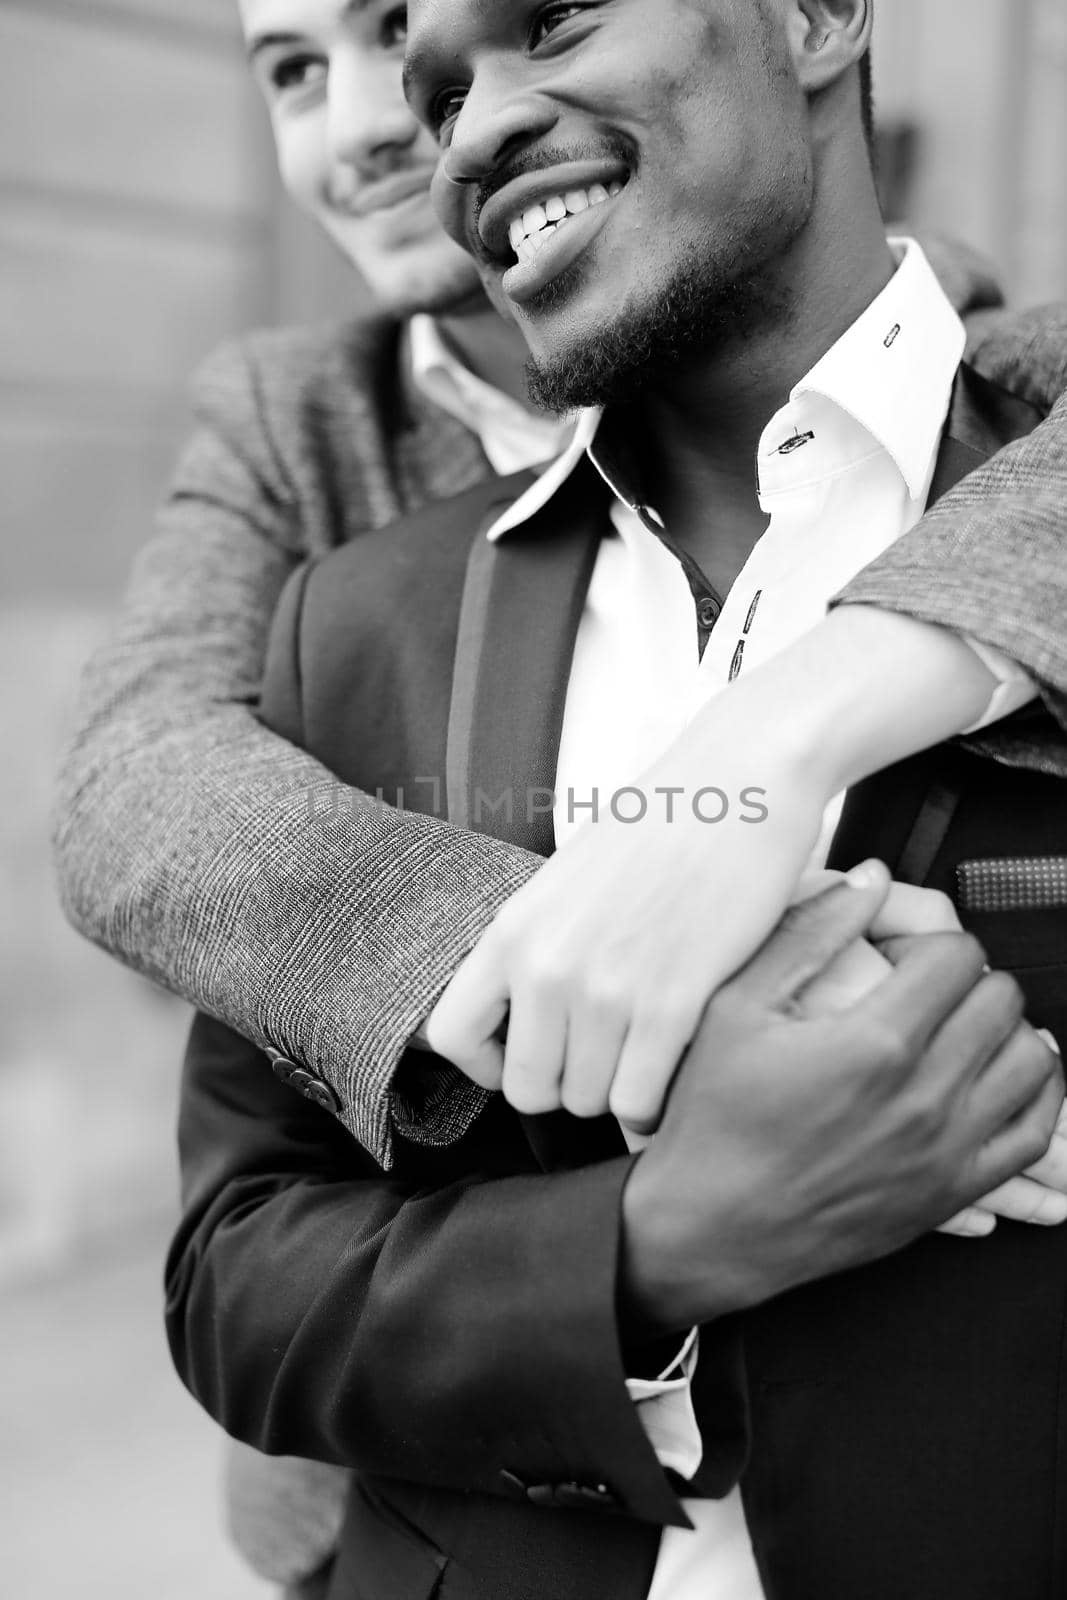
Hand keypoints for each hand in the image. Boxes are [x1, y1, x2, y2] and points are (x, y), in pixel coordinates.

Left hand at [426, 605, 999, 1132]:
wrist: (739, 781)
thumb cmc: (663, 822)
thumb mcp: (569, 878)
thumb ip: (543, 941)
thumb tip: (536, 1006)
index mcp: (513, 929)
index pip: (452, 1035)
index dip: (489, 1066)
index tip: (531, 1056)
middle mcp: (547, 965)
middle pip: (530, 1088)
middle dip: (568, 1086)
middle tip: (607, 1058)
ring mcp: (606, 988)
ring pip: (588, 1102)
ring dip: (618, 1091)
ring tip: (648, 1053)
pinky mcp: (671, 1002)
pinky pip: (639, 1100)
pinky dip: (656, 1103)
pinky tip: (676, 1067)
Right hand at [618, 869, 1063, 1337]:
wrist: (710, 1225)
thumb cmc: (714, 1119)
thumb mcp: (736, 1008)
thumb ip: (810, 934)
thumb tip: (869, 881)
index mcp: (874, 1041)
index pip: (957, 954)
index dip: (927, 942)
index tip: (897, 958)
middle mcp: (923, 1095)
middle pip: (1001, 999)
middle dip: (966, 979)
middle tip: (924, 990)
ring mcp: (946, 1147)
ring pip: (1032, 1058)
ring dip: (1003, 1031)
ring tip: (959, 1030)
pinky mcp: (953, 1189)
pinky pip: (1034, 1131)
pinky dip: (1031, 1094)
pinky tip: (994, 1077)